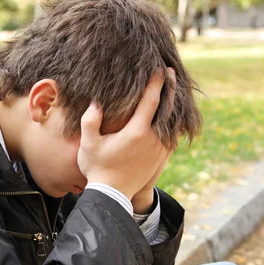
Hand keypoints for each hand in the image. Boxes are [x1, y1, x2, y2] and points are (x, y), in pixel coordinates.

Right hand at [77, 68, 175, 200]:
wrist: (112, 195)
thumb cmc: (97, 168)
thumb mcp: (89, 143)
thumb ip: (90, 120)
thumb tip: (96, 101)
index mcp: (136, 131)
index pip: (151, 100)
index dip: (156, 83)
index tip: (160, 69)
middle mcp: (152, 139)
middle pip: (167, 108)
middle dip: (170, 88)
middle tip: (172, 73)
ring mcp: (159, 149)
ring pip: (172, 121)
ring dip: (173, 105)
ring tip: (173, 91)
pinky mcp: (161, 158)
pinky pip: (172, 135)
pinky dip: (174, 122)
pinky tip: (173, 116)